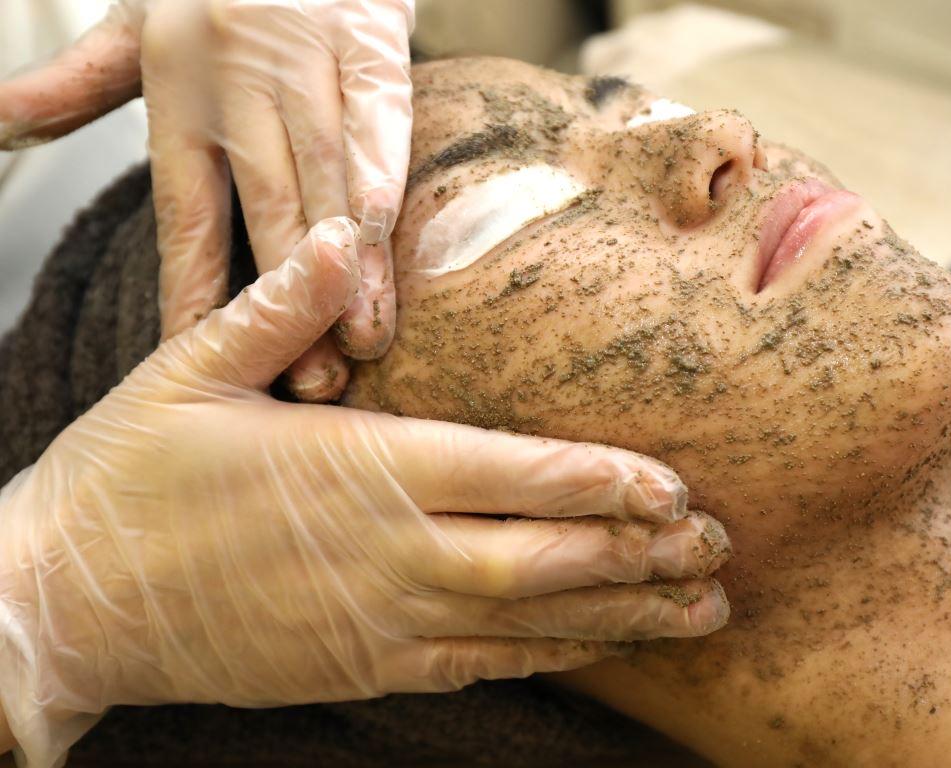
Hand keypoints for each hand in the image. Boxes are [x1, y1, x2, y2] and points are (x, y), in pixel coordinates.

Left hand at [0, 0, 414, 400]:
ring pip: (327, 173)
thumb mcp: (136, 19)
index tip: (204, 356)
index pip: (187, 211)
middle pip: (265, 205)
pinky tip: (384, 233)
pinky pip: (379, 117)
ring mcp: (307, 58)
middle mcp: (240, 79)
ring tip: (360, 335)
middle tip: (306, 377)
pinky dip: (382, 174)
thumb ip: (78, 81)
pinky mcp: (369, 40)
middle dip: (288, 296)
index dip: (195, 288)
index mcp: (179, 85)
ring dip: (347, 259)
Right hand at [0, 218, 730, 766]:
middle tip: (720, 549)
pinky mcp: (364, 664)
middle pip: (545, 557)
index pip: (512, 473)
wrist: (69, 601)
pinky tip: (599, 647)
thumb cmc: (130, 479)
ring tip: (699, 613)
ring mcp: (382, 621)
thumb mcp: (190, 373)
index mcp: (361, 468)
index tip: (674, 486)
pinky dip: (548, 654)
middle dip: (641, 554)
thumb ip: (280, 309)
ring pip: (527, 621)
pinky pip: (478, 664)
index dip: (603, 482)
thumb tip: (338, 240)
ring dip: (620, 615)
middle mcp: (390, 552)